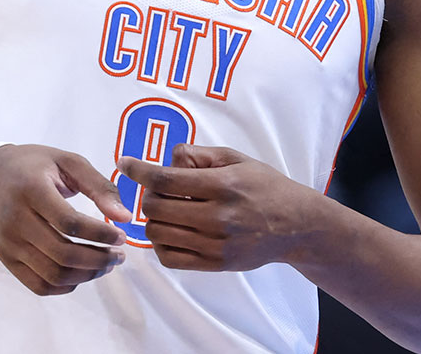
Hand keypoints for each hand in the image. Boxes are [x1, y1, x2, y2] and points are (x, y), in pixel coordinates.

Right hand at [0, 144, 132, 294]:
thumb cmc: (36, 165)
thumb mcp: (70, 162)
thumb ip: (100, 187)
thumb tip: (124, 218)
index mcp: (31, 191)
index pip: (69, 223)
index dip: (100, 234)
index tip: (121, 236)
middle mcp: (15, 220)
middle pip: (62, 253)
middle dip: (98, 259)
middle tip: (119, 255)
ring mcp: (8, 243)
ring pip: (52, 274)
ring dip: (86, 275)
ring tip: (105, 264)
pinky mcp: (5, 258)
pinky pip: (37, 285)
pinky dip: (65, 286)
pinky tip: (82, 273)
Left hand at [117, 144, 319, 271]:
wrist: (296, 224)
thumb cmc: (265, 187)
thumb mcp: (238, 159)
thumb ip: (199, 156)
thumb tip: (166, 158)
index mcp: (224, 185)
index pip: (166, 179)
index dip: (139, 170)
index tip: (125, 163)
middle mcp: (219, 216)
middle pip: (156, 207)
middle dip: (148, 195)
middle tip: (158, 190)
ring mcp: (216, 244)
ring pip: (157, 233)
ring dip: (153, 219)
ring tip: (167, 210)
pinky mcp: (215, 264)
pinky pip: (170, 257)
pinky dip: (161, 244)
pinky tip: (171, 231)